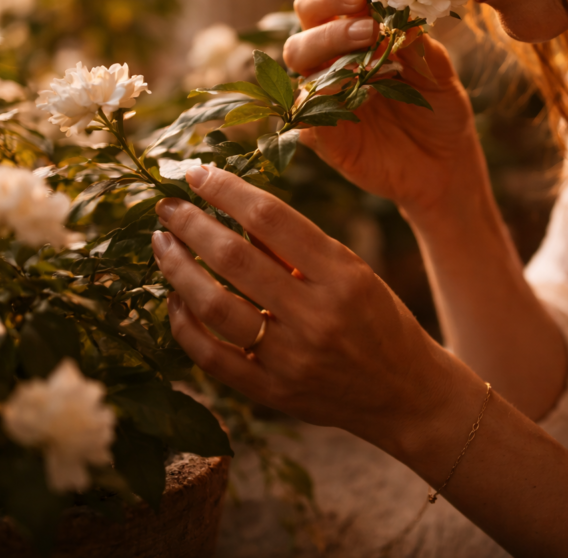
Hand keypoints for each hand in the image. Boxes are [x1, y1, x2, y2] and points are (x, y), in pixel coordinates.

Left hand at [150, 164, 454, 445]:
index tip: (197, 174)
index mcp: (343, 275)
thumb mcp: (352, 272)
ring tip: (162, 245)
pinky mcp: (273, 393)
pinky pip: (212, 358)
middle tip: (167, 207)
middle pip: (235, 258)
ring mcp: (292, 359)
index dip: (227, 190)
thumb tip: (233, 206)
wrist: (405, 393)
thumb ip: (296, 247)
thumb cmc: (378, 320)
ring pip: (214, 307)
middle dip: (191, 225)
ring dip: (178, 270)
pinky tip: (175, 300)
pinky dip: (185, 326)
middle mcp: (317, 316)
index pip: (272, 218)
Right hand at [285, 0, 483, 214]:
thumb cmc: (439, 111)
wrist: (446, 166)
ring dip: (329, 48)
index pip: (324, 5)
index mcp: (352, 41)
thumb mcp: (438, 72)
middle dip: (328, 17)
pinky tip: (355, 93)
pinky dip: (325, 100)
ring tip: (370, 48)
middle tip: (368, 22)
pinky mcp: (325, 139)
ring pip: (298, 65)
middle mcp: (330, 67)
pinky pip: (306, 116)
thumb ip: (419, 43)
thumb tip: (403, 14)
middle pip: (303, 30)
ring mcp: (324, 102)